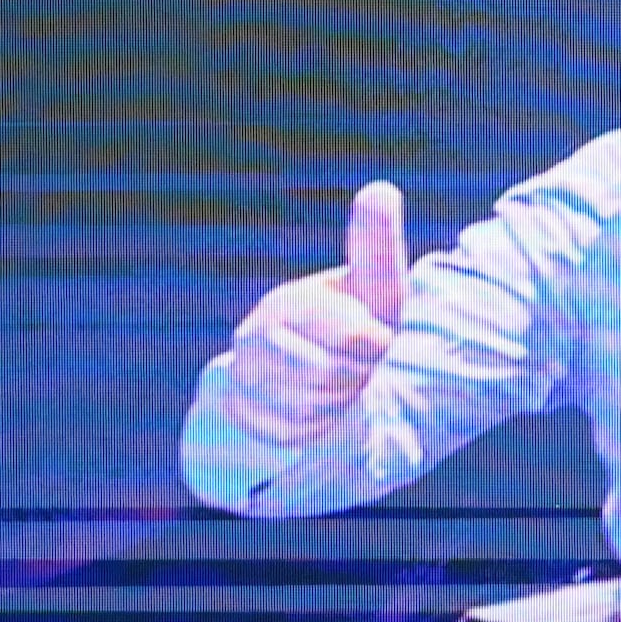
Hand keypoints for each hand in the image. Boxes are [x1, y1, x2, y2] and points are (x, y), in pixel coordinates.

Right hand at [213, 179, 410, 449]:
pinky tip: (320, 417)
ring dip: (338, 408)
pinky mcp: (238, 413)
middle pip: (330, 373)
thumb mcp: (378, 296)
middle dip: (358, 380)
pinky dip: (313, 432)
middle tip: (363, 375)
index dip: (377, 345)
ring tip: (342, 393)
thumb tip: (380, 188)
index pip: (351, 331)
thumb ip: (375, 248)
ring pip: (306, 407)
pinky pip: (287, 434)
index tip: (382, 341)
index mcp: (294, 302)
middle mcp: (259, 332)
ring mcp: (244, 373)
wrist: (312, 384)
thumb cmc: (360, 333)